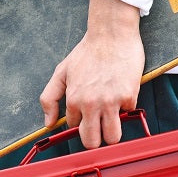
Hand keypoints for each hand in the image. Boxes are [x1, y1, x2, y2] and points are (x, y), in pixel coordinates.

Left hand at [40, 0, 144, 148]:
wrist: (111, 33)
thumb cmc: (87, 51)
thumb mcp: (61, 72)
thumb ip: (50, 98)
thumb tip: (48, 124)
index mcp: (73, 100)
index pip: (75, 129)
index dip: (81, 124)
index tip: (86, 117)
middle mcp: (91, 104)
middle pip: (92, 142)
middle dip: (95, 139)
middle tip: (99, 128)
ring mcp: (111, 102)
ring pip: (113, 137)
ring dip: (112, 131)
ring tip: (112, 118)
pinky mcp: (129, 96)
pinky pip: (129, 113)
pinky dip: (126, 106)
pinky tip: (121, 91)